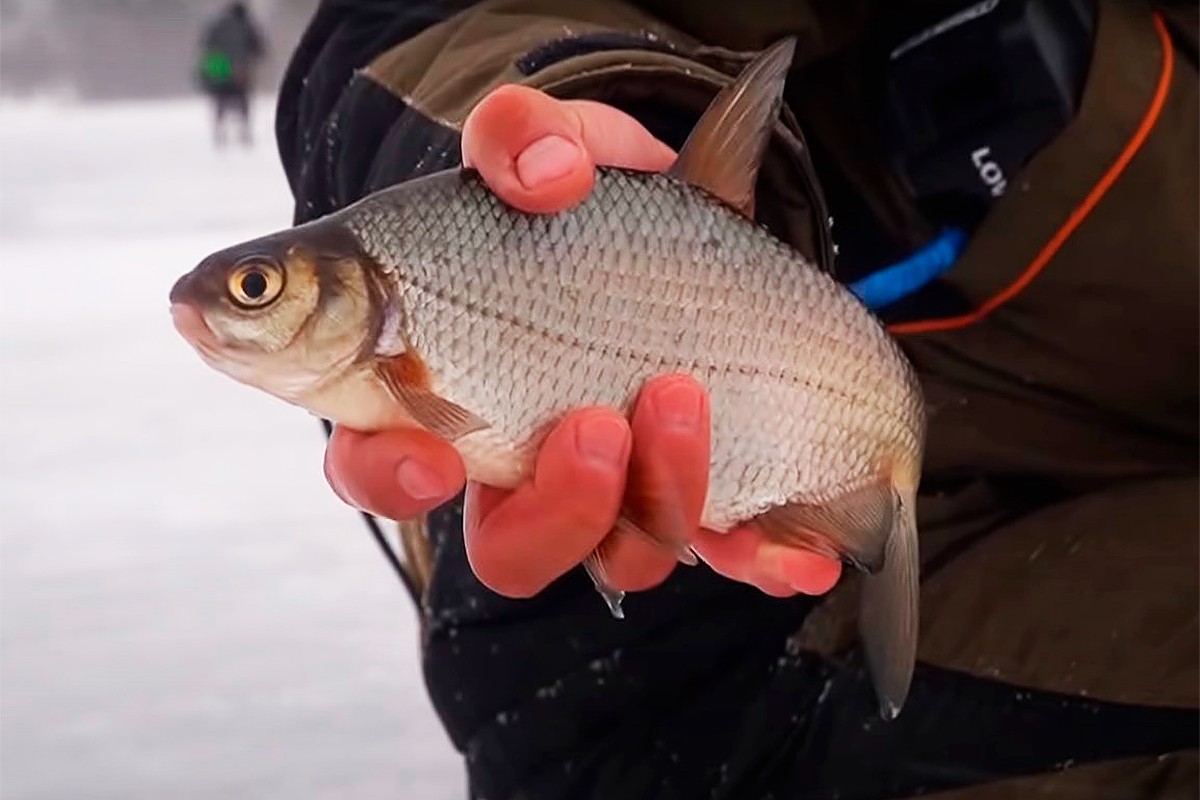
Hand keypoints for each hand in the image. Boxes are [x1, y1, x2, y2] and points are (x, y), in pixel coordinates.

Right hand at [324, 85, 841, 599]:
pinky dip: (761, 558)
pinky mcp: (698, 493)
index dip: (392, 476)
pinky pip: (724, 552)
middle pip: (510, 548)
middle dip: (557, 509)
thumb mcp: (544, 146)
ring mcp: (613, 490)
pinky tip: (803, 551)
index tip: (434, 454)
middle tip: (596, 424)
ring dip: (657, 500)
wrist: (671, 222)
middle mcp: (522, 464)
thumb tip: (545, 175)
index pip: (381, 465)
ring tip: (687, 397)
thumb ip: (519, 137)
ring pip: (616, 555)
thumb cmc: (578, 197)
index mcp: (445, 391)